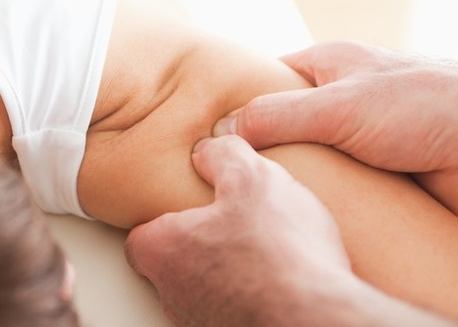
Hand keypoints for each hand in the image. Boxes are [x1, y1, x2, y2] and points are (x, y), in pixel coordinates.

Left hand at [124, 135, 349, 326]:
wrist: (318, 318)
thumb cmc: (279, 251)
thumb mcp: (252, 177)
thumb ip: (223, 154)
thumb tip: (209, 148)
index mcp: (164, 251)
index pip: (139, 236)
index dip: (161, 218)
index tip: (183, 207)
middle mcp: (174, 294)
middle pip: (169, 264)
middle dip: (193, 244)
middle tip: (225, 224)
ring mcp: (202, 321)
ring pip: (199, 289)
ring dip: (221, 270)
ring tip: (258, 249)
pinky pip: (232, 308)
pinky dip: (247, 293)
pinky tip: (279, 277)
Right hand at [215, 41, 457, 218]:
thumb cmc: (428, 107)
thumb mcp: (341, 105)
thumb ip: (279, 115)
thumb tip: (222, 130)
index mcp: (329, 65)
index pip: (266, 81)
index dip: (236, 105)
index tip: (206, 134)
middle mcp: (340, 99)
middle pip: (281, 124)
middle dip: (259, 149)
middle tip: (227, 174)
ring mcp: (357, 137)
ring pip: (305, 159)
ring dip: (290, 177)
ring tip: (257, 197)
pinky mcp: (375, 172)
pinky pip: (332, 185)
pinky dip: (317, 197)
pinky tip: (297, 211)